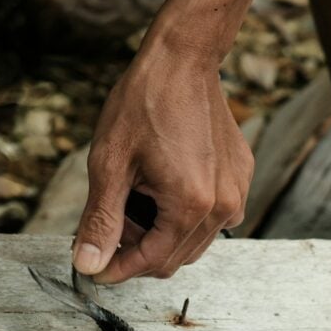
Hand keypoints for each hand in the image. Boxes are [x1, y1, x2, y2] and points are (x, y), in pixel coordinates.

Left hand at [73, 49, 252, 283]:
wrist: (182, 60)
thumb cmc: (143, 103)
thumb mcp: (110, 164)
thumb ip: (101, 221)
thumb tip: (88, 264)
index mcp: (191, 205)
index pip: (153, 261)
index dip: (119, 270)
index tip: (95, 268)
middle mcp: (224, 206)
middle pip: (175, 257)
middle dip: (138, 250)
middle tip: (110, 222)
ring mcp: (238, 193)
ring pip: (194, 241)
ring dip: (161, 234)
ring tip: (135, 199)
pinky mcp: (242, 178)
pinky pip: (213, 217)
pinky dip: (183, 215)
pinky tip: (161, 186)